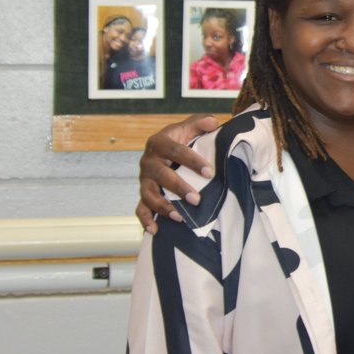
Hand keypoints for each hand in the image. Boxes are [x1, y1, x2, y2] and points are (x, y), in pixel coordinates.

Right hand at [135, 114, 219, 233]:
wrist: (164, 148)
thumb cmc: (181, 138)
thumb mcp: (189, 127)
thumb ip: (200, 122)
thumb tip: (213, 122)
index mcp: (159, 143)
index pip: (175, 151)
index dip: (192, 161)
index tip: (209, 172)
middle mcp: (148, 162)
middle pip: (161, 175)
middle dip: (179, 188)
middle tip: (197, 200)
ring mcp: (144, 180)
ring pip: (149, 195)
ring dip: (163, 207)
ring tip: (180, 217)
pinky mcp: (143, 194)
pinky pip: (141, 209)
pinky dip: (146, 220)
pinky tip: (155, 231)